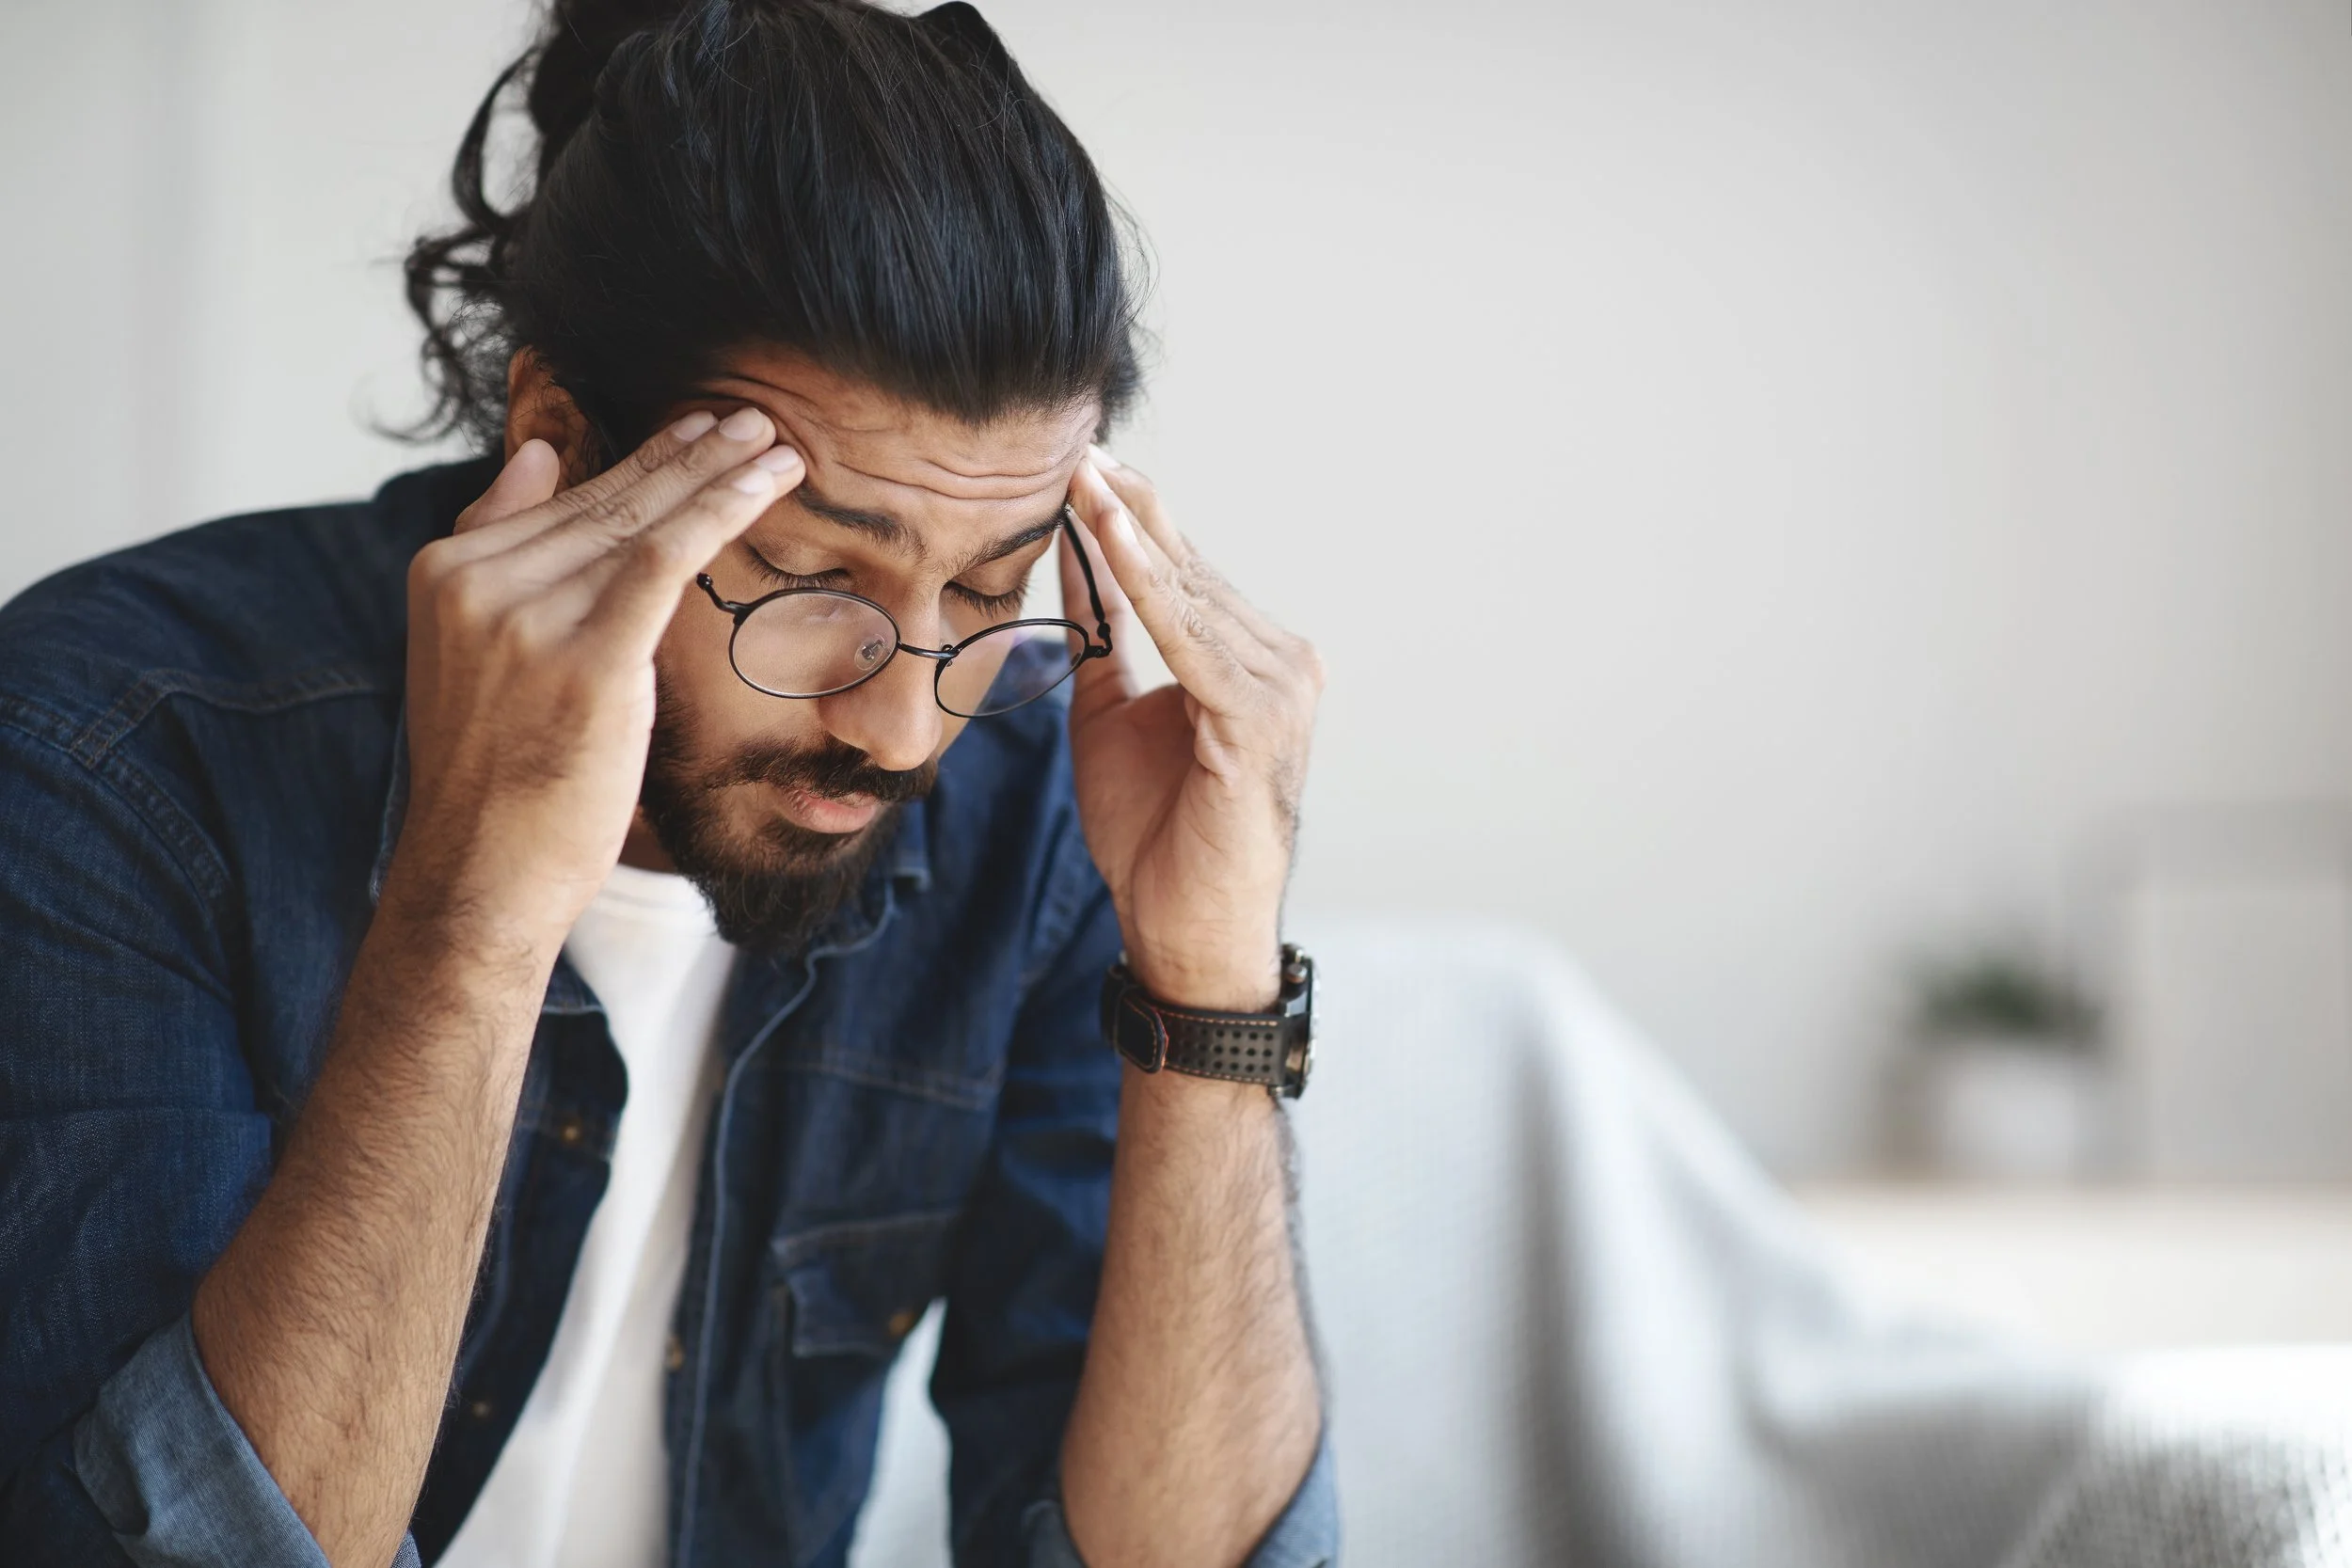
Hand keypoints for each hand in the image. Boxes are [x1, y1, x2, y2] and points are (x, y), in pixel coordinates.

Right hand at [392, 409, 803, 952]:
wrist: (480, 877)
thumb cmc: (497, 780)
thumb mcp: (475, 654)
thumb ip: (501, 552)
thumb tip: (540, 455)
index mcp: (446, 572)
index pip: (564, 501)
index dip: (641, 461)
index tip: (699, 430)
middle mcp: (478, 582)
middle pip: (607, 502)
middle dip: (687, 455)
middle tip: (749, 418)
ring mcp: (526, 616)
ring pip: (641, 520)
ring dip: (718, 474)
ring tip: (773, 443)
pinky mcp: (586, 657)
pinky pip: (666, 557)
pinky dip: (721, 510)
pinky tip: (768, 482)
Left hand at [1059, 452, 1323, 1010]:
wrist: (1183, 929)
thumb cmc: (1155, 836)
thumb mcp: (1108, 715)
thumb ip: (1101, 637)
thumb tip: (1074, 557)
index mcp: (1251, 661)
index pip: (1184, 572)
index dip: (1129, 517)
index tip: (1077, 462)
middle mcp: (1281, 662)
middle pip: (1190, 567)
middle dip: (1128, 506)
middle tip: (1075, 442)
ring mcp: (1280, 687)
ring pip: (1190, 592)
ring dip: (1131, 531)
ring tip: (1081, 474)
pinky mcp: (1257, 717)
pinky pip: (1189, 635)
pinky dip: (1145, 583)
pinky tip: (1105, 534)